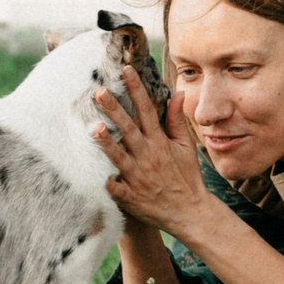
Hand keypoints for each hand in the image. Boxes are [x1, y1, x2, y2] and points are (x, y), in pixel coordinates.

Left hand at [91, 73, 209, 237]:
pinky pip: (114, 188)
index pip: (147, 110)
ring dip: (106, 143)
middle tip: (99, 92)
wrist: (189, 212)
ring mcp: (137, 177)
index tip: (126, 71)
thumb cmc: (186, 176)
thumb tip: (178, 93)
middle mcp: (148, 157)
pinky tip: (96, 175)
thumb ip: (177, 120)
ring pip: (118, 157)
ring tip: (94, 128)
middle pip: (129, 129)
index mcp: (160, 143)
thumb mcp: (186, 147)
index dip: (136, 89)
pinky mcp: (129, 196)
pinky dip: (107, 182)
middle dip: (114, 109)